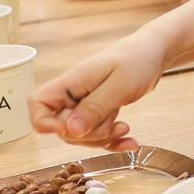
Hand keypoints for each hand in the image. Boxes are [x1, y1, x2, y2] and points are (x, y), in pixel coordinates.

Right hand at [28, 30, 169, 148]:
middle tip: (114, 126)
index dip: (45, 123)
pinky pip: (98, 133)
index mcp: (72, 82)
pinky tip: (131, 142)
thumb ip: (95, 107)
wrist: (155, 51)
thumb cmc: (138, 60)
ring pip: (81, 134)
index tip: (71, 129)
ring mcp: (86, 102)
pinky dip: (113, 141)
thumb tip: (70, 130)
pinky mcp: (100, 110)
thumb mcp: (119, 85)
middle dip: (88, 135)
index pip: (38, 104)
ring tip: (125, 128)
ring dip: (103, 138)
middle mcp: (74, 93)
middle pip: (62, 127)